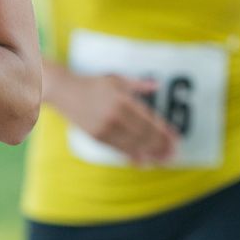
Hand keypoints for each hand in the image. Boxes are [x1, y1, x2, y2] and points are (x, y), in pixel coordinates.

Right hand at [54, 72, 179, 164]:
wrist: (63, 91)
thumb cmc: (92, 83)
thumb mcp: (116, 79)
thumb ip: (138, 85)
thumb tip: (156, 86)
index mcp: (122, 100)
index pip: (149, 119)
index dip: (163, 131)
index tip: (176, 139)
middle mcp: (115, 115)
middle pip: (144, 134)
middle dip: (161, 145)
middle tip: (174, 154)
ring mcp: (105, 128)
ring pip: (132, 144)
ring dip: (150, 153)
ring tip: (163, 159)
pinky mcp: (96, 136)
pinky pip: (118, 148)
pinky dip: (132, 155)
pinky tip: (144, 160)